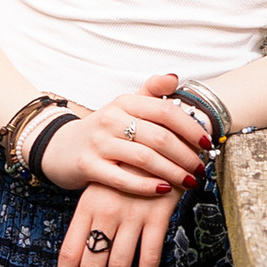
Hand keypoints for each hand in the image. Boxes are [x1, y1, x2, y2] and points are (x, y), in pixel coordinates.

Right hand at [33, 72, 206, 197]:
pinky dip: (146, 186)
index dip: (190, 127)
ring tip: (188, 181)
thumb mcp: (124, 107)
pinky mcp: (88, 166)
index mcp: (124, 102)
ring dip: (172, 173)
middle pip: (159, 137)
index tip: (206, 142)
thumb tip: (175, 77)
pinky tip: (162, 190)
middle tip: (200, 168)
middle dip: (186, 155)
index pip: (165, 110)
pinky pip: (123, 179)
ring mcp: (98, 143)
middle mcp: (111, 119)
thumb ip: (150, 92)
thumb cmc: (103, 130)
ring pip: (145, 159)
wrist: (60, 147)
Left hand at [56, 182, 183, 266]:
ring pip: (118, 264)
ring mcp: (131, 215)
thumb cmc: (124, 170)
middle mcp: (105, 213)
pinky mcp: (157, 216)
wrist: (157, 140)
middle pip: (91, 263)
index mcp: (86, 207)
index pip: (69, 250)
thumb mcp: (100, 190)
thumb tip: (82, 255)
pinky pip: (149, 256)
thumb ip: (91, 219)